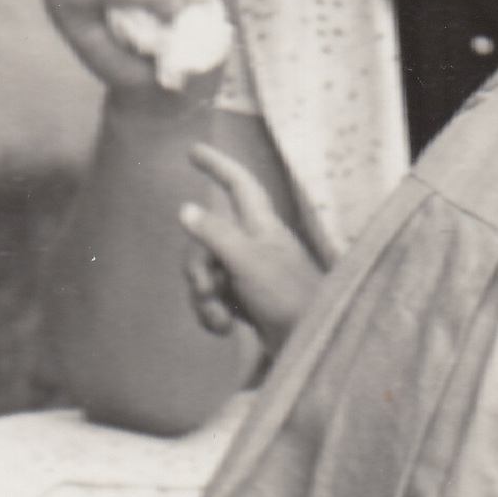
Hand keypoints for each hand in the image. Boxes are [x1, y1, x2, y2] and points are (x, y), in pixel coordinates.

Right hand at [179, 146, 322, 355]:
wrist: (312, 344)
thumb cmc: (287, 297)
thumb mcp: (247, 261)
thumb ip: (215, 234)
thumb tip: (185, 210)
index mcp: (262, 226)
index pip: (239, 184)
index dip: (218, 165)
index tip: (193, 151)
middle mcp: (255, 245)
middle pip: (206, 239)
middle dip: (196, 268)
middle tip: (207, 290)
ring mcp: (249, 274)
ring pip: (206, 272)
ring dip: (203, 298)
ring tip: (221, 319)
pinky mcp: (246, 302)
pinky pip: (213, 298)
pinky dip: (212, 313)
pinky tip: (225, 328)